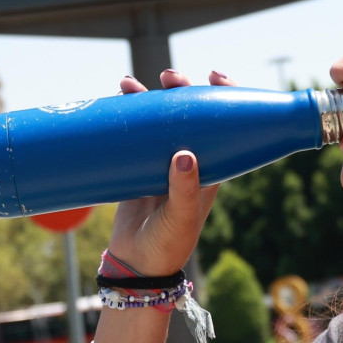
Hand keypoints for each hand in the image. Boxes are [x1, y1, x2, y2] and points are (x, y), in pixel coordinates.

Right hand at [107, 69, 235, 275]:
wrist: (136, 265)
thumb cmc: (168, 244)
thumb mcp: (180, 217)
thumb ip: (184, 189)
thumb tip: (185, 154)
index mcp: (211, 167)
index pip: (225, 124)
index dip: (225, 97)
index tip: (215, 77)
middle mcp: (190, 160)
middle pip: (189, 113)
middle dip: (181, 90)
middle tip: (168, 78)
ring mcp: (161, 161)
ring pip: (159, 119)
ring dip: (148, 98)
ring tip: (130, 84)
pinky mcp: (136, 166)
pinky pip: (134, 133)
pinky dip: (127, 114)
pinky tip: (117, 98)